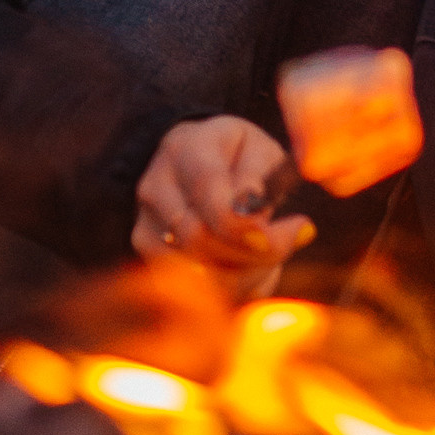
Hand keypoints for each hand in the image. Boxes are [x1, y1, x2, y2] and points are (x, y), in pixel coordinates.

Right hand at [132, 114, 314, 275]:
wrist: (204, 162)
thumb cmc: (242, 158)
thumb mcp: (263, 154)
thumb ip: (261, 181)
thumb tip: (256, 220)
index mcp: (189, 147)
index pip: (209, 194)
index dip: (245, 225)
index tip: (288, 233)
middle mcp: (156, 183)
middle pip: (199, 238)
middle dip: (252, 254)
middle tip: (287, 245)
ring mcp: (145, 218)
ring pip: (193, 270)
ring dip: (242, 275)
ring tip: (268, 258)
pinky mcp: (146, 249)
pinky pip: (189, 286)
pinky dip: (227, 287)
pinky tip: (246, 268)